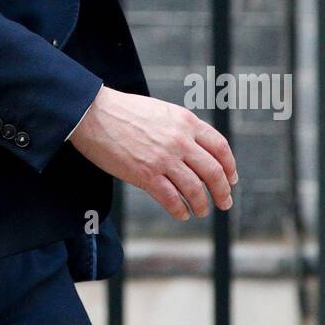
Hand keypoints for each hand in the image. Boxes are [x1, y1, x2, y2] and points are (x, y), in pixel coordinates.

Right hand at [69, 84, 237, 221]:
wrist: (93, 114)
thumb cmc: (124, 111)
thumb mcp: (162, 111)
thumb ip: (182, 128)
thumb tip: (196, 150)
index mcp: (186, 122)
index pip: (220, 147)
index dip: (230, 167)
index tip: (231, 179)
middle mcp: (179, 141)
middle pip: (213, 172)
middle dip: (222, 191)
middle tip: (224, 202)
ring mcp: (163, 159)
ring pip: (194, 189)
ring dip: (201, 204)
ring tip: (200, 211)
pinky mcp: (145, 175)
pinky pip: (171, 199)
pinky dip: (180, 209)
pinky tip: (181, 213)